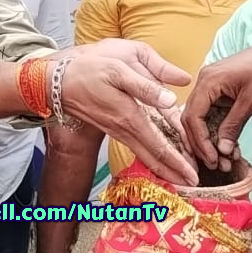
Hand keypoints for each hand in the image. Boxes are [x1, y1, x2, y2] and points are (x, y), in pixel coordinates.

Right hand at [57, 39, 197, 185]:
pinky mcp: (113, 127)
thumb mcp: (118, 69)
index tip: (193, 175)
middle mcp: (125, 129)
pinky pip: (137, 147)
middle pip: (153, 157)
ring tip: (180, 176)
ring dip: (163, 167)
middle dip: (174, 172)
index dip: (178, 162)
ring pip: (145, 154)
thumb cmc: (89, 70)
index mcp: (130, 117)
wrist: (58, 81)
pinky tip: (158, 158)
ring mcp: (118, 130)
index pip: (159, 146)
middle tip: (193, 183)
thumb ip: (146, 85)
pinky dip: (151, 156)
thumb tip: (171, 99)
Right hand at [182, 38, 251, 169]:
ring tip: (225, 161)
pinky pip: (213, 116)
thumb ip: (233, 125)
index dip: (200, 141)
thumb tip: (222, 150)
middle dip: (203, 144)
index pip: (192, 116)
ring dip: (212, 141)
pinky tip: (231, 148)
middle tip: (216, 164)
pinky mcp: (220, 93)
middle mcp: (204, 82)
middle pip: (192, 119)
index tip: (212, 159)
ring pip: (202, 120)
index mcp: (208, 80)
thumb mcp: (250, 100)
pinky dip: (220, 133)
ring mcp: (211, 87)